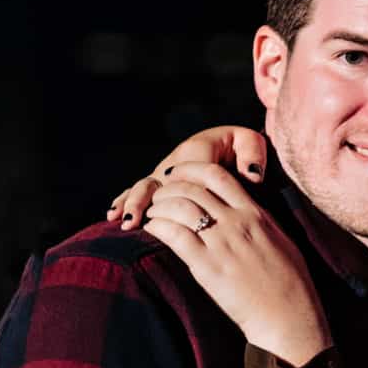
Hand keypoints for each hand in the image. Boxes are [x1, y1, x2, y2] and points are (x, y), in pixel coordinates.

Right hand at [106, 125, 268, 224]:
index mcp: (197, 151)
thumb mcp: (250, 144)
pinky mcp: (160, 183)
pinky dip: (125, 202)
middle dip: (144, 201)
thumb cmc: (240, 147)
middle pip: (157, 182)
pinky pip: (139, 192)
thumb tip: (252, 176)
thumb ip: (252, 156)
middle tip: (135, 220)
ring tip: (125, 223)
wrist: (229, 143)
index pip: (187, 174)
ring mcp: (164, 174)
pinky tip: (114, 218)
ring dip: (132, 204)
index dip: (182, 192)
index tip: (178, 211)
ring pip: (144, 188)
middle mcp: (175, 163)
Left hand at [137, 162, 332, 365]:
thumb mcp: (281, 243)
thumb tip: (246, 212)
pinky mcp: (207, 265)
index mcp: (257, 215)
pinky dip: (157, 227)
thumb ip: (260, 223)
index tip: (178, 176)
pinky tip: (152, 230)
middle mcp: (238, 223)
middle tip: (159, 198)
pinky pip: (173, 234)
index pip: (218, 176)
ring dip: (159, 206)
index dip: (191, 170)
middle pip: (192, 188)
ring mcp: (222, 243)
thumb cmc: (291, 286)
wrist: (289, 318)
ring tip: (152, 214)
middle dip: (169, 188)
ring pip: (178, 206)